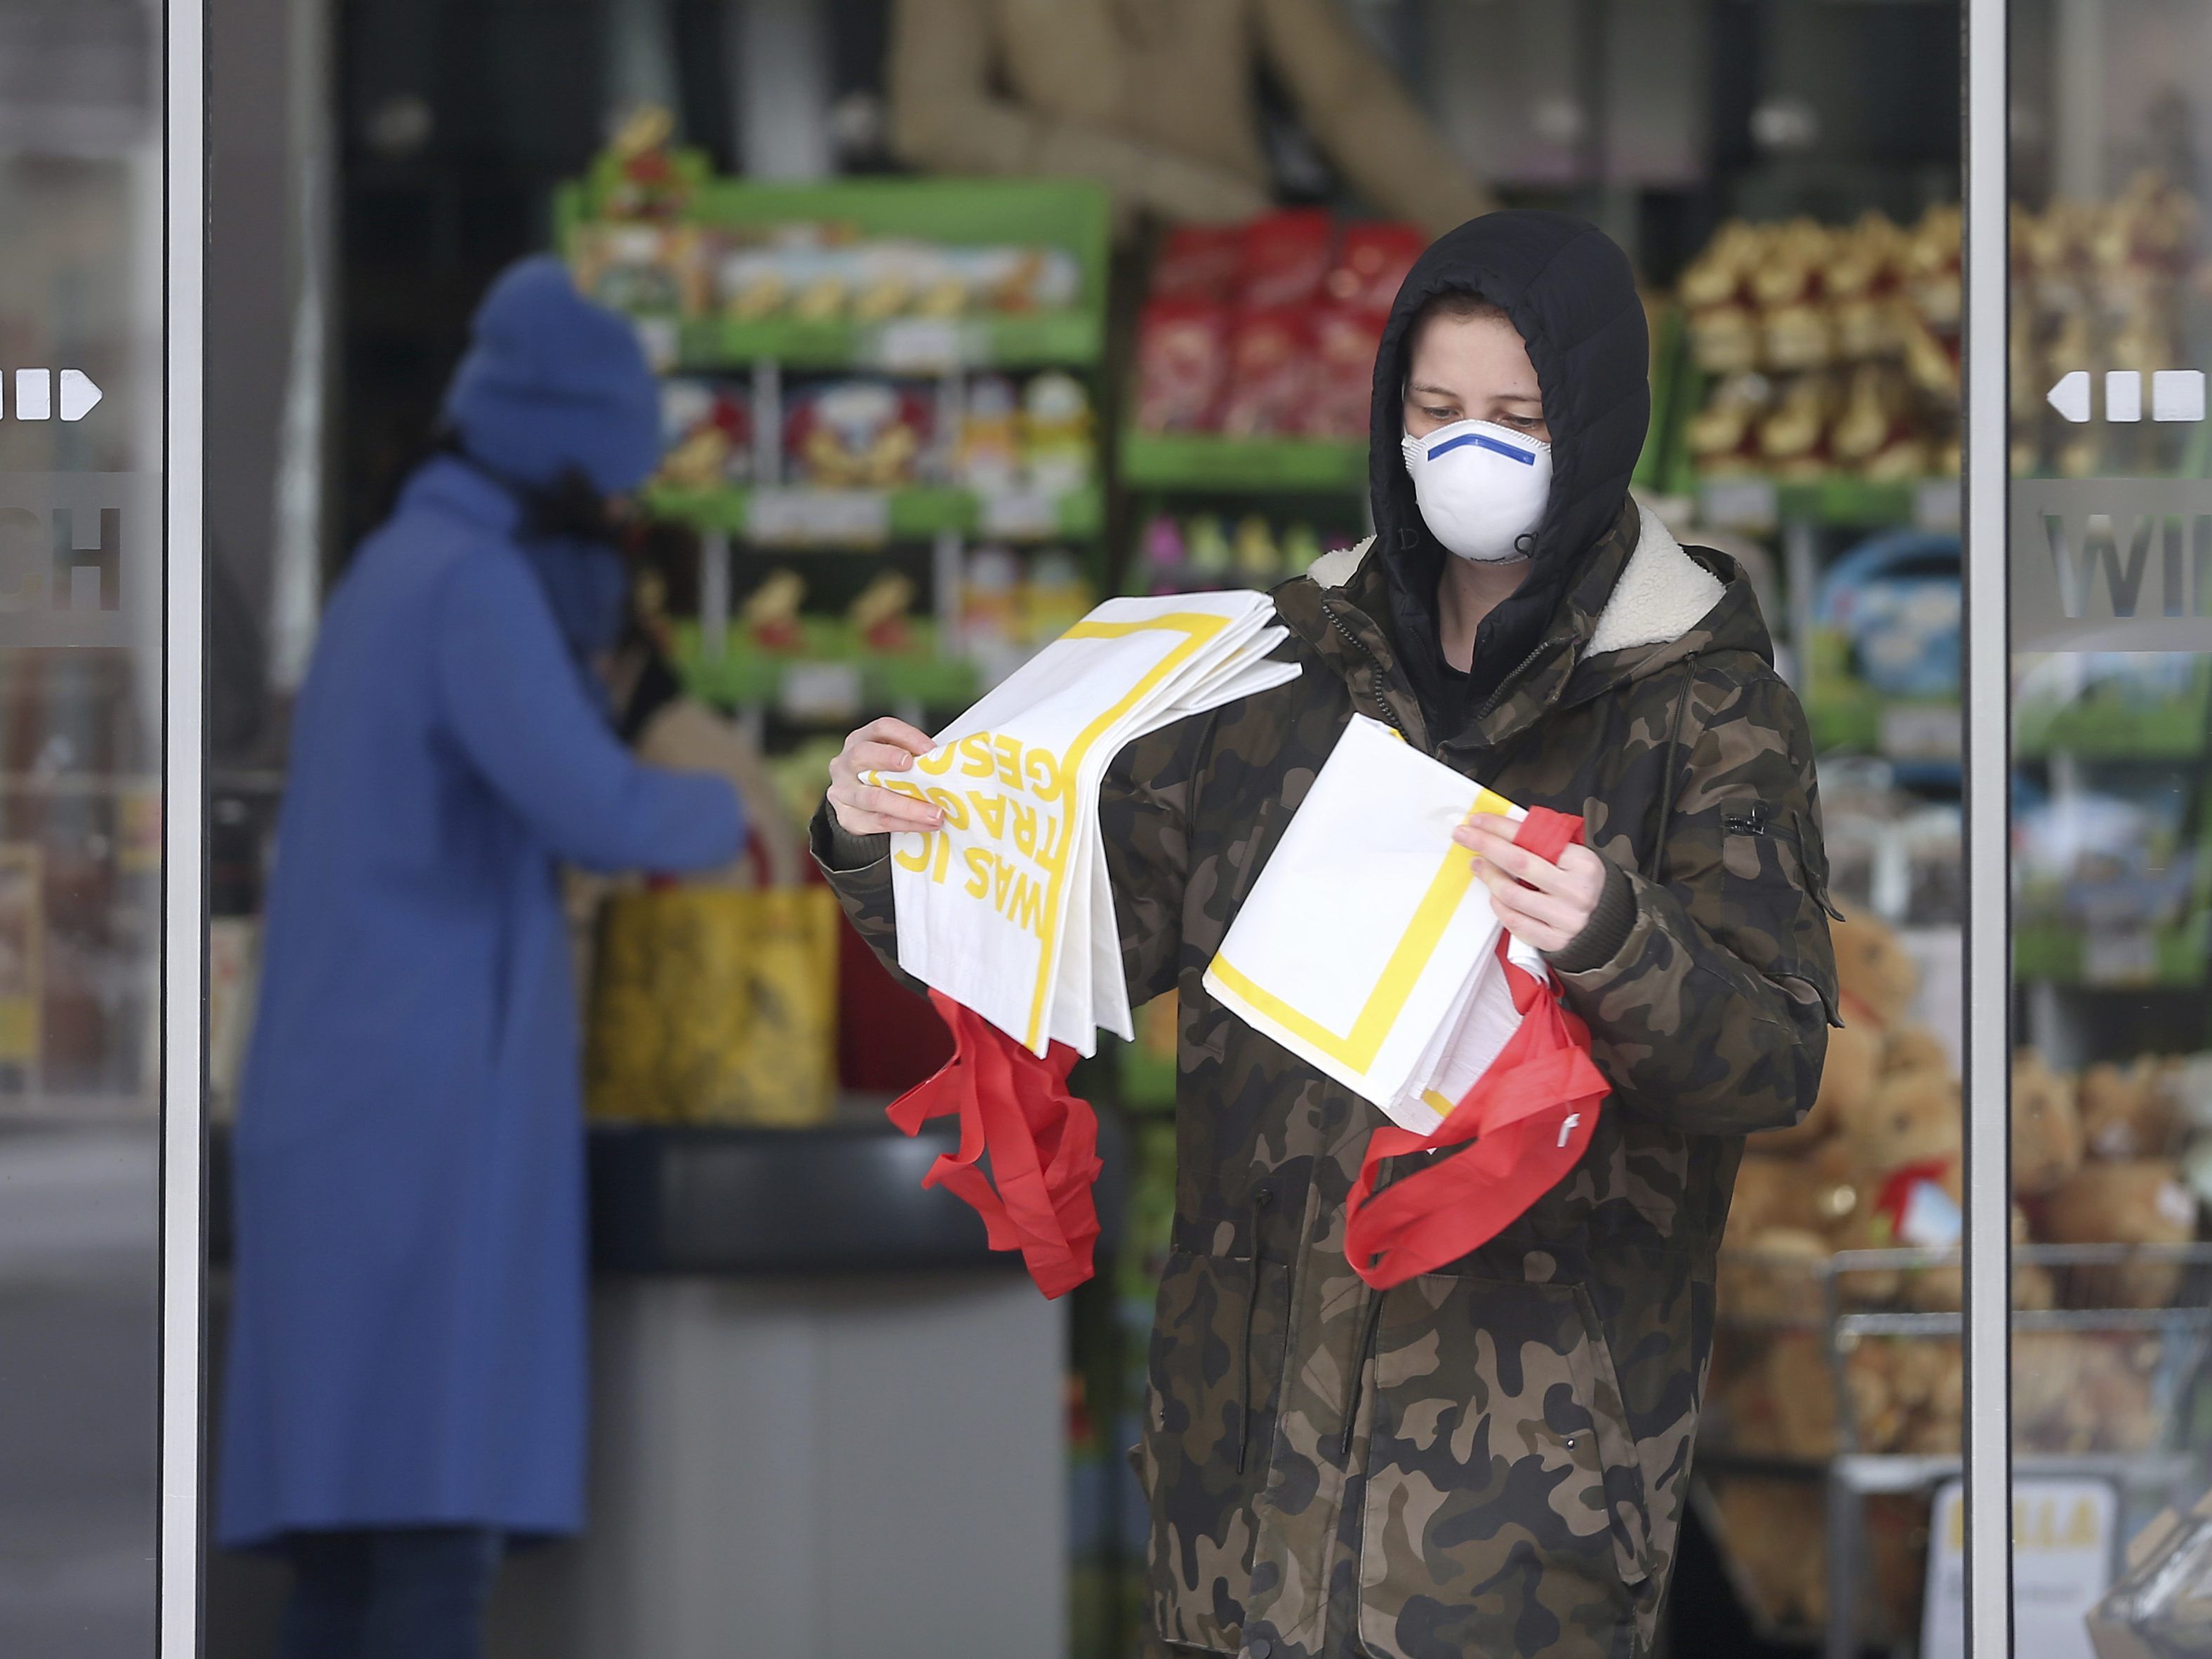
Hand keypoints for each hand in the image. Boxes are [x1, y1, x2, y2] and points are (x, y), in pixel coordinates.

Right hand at [827, 717, 942, 835]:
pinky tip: (926, 825)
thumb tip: (945, 764)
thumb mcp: (889, 762)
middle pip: (863, 755)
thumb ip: (910, 759)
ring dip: (908, 806)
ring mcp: (843, 792)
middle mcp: (846, 763)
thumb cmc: (881, 778)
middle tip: (917, 769)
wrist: (857, 810)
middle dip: (890, 758)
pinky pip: (878, 822)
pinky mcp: (847, 817)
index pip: (881, 729)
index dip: (907, 736)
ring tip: (935, 813)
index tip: (930, 749)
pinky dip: (905, 824)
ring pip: (873, 797)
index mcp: (861, 740)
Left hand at [1454, 814, 1608, 952]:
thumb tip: (1503, 831)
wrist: (1615, 928)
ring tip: (1476, 864)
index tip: (1477, 820)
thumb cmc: (1588, 885)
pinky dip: (1499, 906)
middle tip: (1462, 834)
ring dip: (1488, 876)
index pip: (1533, 840)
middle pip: (1518, 862)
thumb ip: (1548, 847)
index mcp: (1583, 863)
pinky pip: (1515, 922)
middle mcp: (1575, 891)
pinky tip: (1493, 894)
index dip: (1501, 828)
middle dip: (1485, 845)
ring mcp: (1565, 919)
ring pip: (1512, 895)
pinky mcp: (1554, 942)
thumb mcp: (1578, 860)